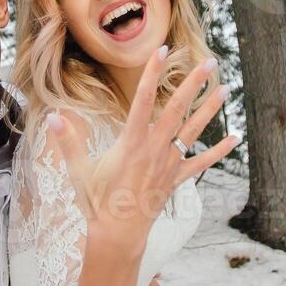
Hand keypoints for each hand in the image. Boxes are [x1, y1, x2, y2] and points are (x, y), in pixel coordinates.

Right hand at [49, 46, 237, 250]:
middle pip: (176, 110)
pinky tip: (235, 139)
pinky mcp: (175, 179)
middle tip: (208, 62)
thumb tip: (50, 117)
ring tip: (224, 90)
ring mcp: (167, 164)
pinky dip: (218, 151)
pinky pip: (201, 163)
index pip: (142, 99)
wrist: (117, 235)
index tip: (162, 50)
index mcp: (130, 142)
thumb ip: (67, 141)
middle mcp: (153, 149)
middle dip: (192, 84)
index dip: (152, 73)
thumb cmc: (96, 201)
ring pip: (192, 132)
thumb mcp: (78, 170)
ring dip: (209, 110)